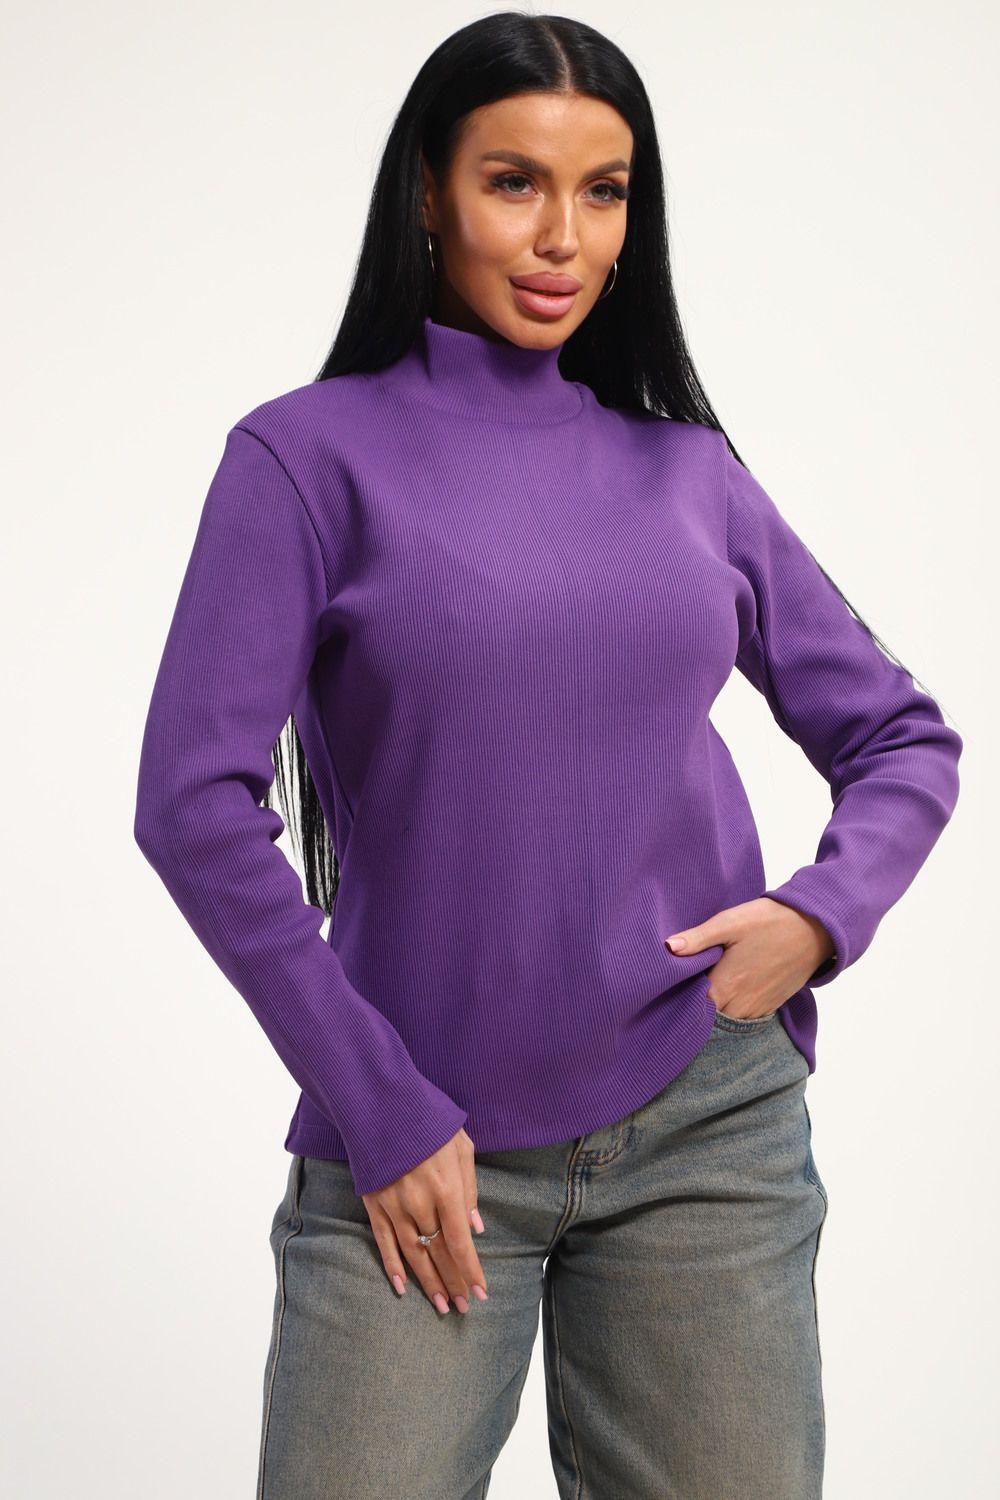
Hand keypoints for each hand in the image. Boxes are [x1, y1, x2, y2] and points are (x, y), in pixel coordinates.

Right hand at [361, 1127, 488, 1315]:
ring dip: (427, 1282)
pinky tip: (402, 1287)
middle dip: (453, 1283)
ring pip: (413, 1254)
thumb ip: (470, 1189)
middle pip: (438, 1254)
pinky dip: (393, 1266)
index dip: (471, 1271)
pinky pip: (383, 1242)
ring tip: (440, 1305)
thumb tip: (475, 1229)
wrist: (383, 1104)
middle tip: (463, 1308)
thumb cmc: (429, 1121)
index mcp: (446, 1188)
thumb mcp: (461, 1147)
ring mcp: (393, 1205)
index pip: (460, 1242)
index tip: (481, 1294)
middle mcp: (419, 1203)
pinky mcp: (374, 1203)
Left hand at [665, 897, 835, 1019]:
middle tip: (684, 987)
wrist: (815, 929)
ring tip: (705, 988)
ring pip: (726, 1019)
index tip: (669, 988)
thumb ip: (698, 938)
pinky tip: (729, 991)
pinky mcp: (771, 1006)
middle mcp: (740, 1004)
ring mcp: (758, 1008)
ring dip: (715, 1009)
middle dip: (695, 1006)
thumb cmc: (769, 922)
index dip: (679, 999)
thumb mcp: (729, 922)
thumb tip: (668, 947)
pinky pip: (744, 1017)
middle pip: (708, 1016)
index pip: (692, 1007)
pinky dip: (733, 1009)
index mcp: (726, 985)